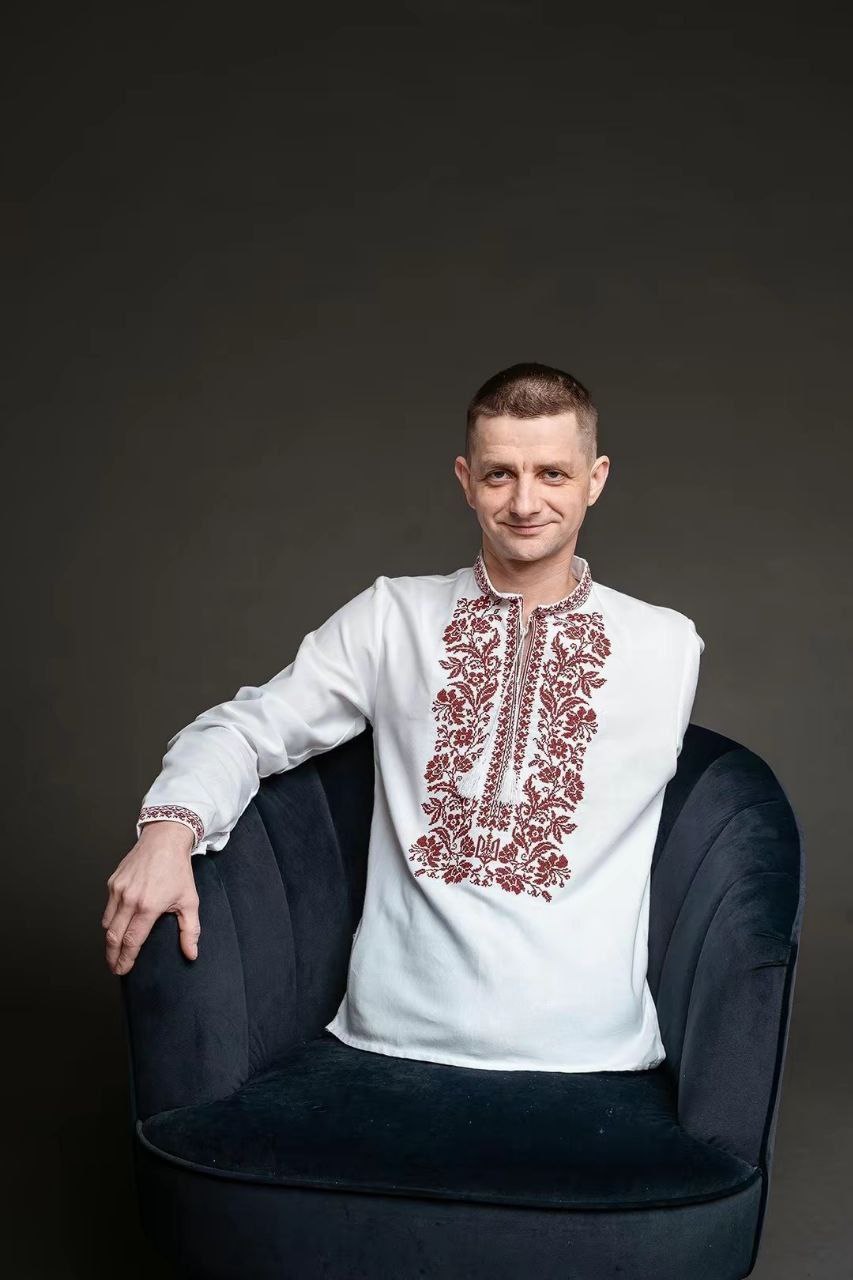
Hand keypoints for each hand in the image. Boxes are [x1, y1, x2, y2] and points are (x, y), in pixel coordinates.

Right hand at [102, 821, 199, 974]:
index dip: (125, 960)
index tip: (123, 970)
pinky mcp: (112, 883)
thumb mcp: (189, 901)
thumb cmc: (178, 870)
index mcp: (148, 906)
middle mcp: (129, 899)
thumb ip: (190, 930)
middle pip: (113, 937)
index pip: (131, 942)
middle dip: (112, 956)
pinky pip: (107, 908)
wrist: (164, 840)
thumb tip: (191, 953)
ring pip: (107, 924)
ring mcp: (118, 890)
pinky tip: (118, 927)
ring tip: (115, 951)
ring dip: (110, 940)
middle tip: (115, 967)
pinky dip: (110, 921)